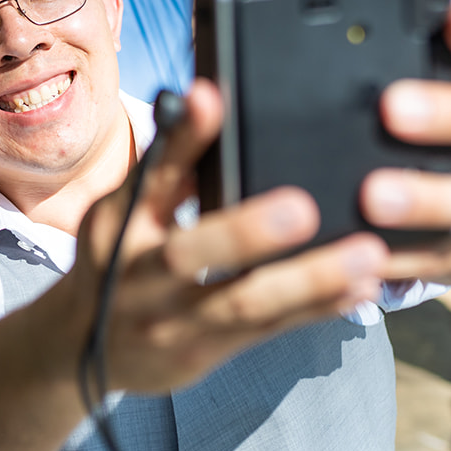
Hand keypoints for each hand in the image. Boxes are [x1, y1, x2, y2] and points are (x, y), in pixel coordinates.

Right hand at [69, 82, 387, 395]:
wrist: (84, 349)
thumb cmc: (116, 261)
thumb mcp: (121, 214)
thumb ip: (164, 170)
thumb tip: (206, 105)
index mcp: (118, 226)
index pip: (149, 176)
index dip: (181, 140)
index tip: (211, 97)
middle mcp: (137, 276)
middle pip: (188, 254)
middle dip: (246, 231)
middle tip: (304, 206)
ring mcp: (170, 322)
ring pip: (242, 303)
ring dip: (309, 279)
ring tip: (366, 253)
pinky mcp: (203, 353)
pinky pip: (267, 330)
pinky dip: (317, 308)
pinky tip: (359, 287)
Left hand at [362, 2, 450, 284]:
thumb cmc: (442, 145)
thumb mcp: (432, 100)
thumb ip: (402, 63)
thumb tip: (339, 13)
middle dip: (448, 115)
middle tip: (393, 108)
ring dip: (428, 199)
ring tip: (373, 196)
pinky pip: (448, 261)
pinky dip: (406, 258)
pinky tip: (363, 251)